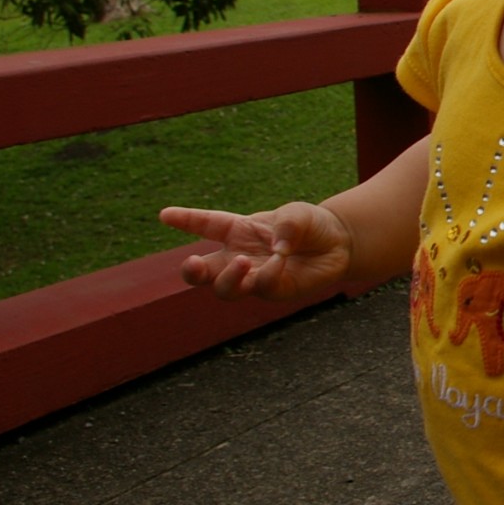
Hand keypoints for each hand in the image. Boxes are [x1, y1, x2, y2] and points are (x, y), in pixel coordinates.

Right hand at [160, 201, 353, 301]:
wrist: (339, 243)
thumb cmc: (311, 224)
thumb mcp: (297, 213)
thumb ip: (285, 226)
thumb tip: (276, 252)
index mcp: (237, 231)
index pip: (206, 225)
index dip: (185, 220)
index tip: (164, 214)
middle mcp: (239, 256)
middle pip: (202, 272)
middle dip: (190, 272)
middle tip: (190, 264)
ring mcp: (254, 277)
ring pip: (224, 290)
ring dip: (228, 279)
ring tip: (242, 262)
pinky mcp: (274, 291)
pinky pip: (260, 288)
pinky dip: (267, 275)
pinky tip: (279, 261)